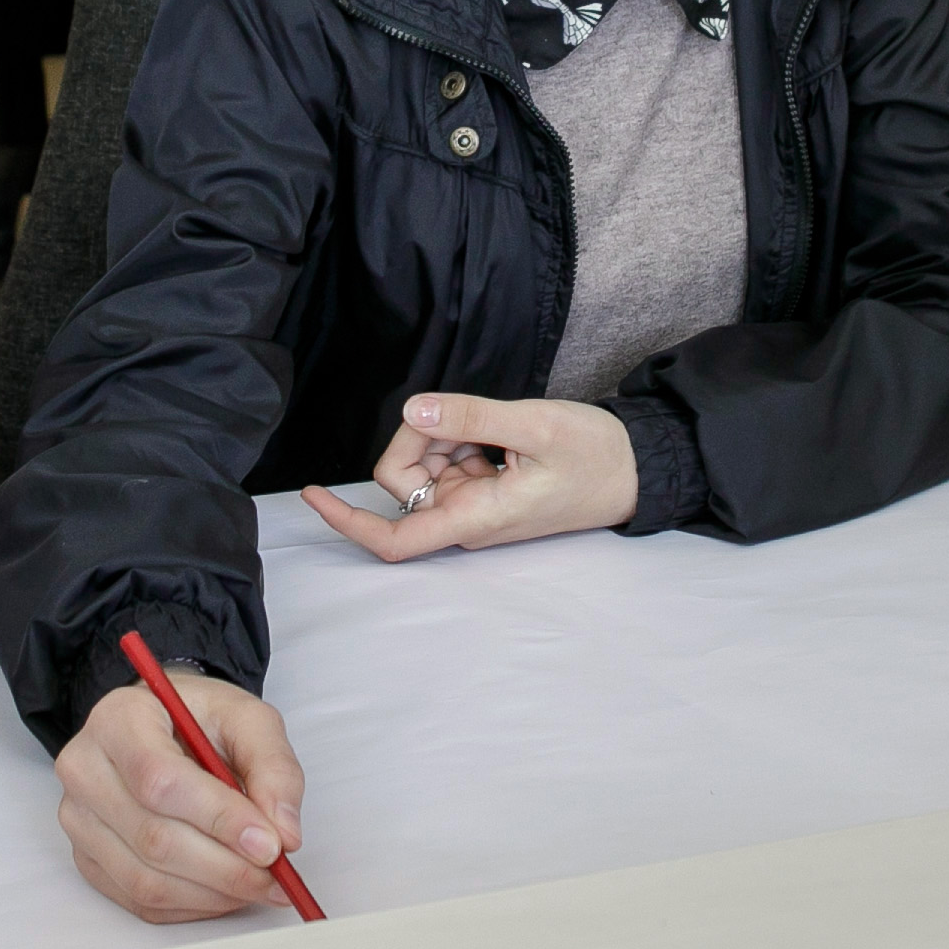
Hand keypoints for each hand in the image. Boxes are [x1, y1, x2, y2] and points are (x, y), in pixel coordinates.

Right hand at [55, 666, 307, 922]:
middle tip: (276, 875)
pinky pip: (139, 901)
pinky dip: (193, 905)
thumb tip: (284, 833)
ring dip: (213, 893)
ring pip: (145, 879)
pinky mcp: (88, 858)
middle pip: (153, 837)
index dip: (218, 818)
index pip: (160, 779)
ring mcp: (80, 819)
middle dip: (225, 867)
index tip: (270, 844)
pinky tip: (225, 890)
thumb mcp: (248, 719)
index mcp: (118, 719)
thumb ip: (273, 767)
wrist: (162, 727)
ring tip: (258, 884)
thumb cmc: (199, 720)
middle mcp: (85, 769)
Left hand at [300, 390, 640, 560]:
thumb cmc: (595, 456)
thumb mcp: (536, 425)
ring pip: (423, 468)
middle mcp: (465, 519)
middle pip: (402, 484)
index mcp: (474, 519)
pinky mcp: (483, 489)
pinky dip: (458, 436)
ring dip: (441, 436)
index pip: (393, 539)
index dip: (346, 521)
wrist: (636, 469)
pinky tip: (493, 432)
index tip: (312, 495)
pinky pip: (447, 460)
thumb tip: (415, 409)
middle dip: (416, 440)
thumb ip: (472, 417)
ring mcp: (473, 504)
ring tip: (490, 426)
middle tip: (458, 414)